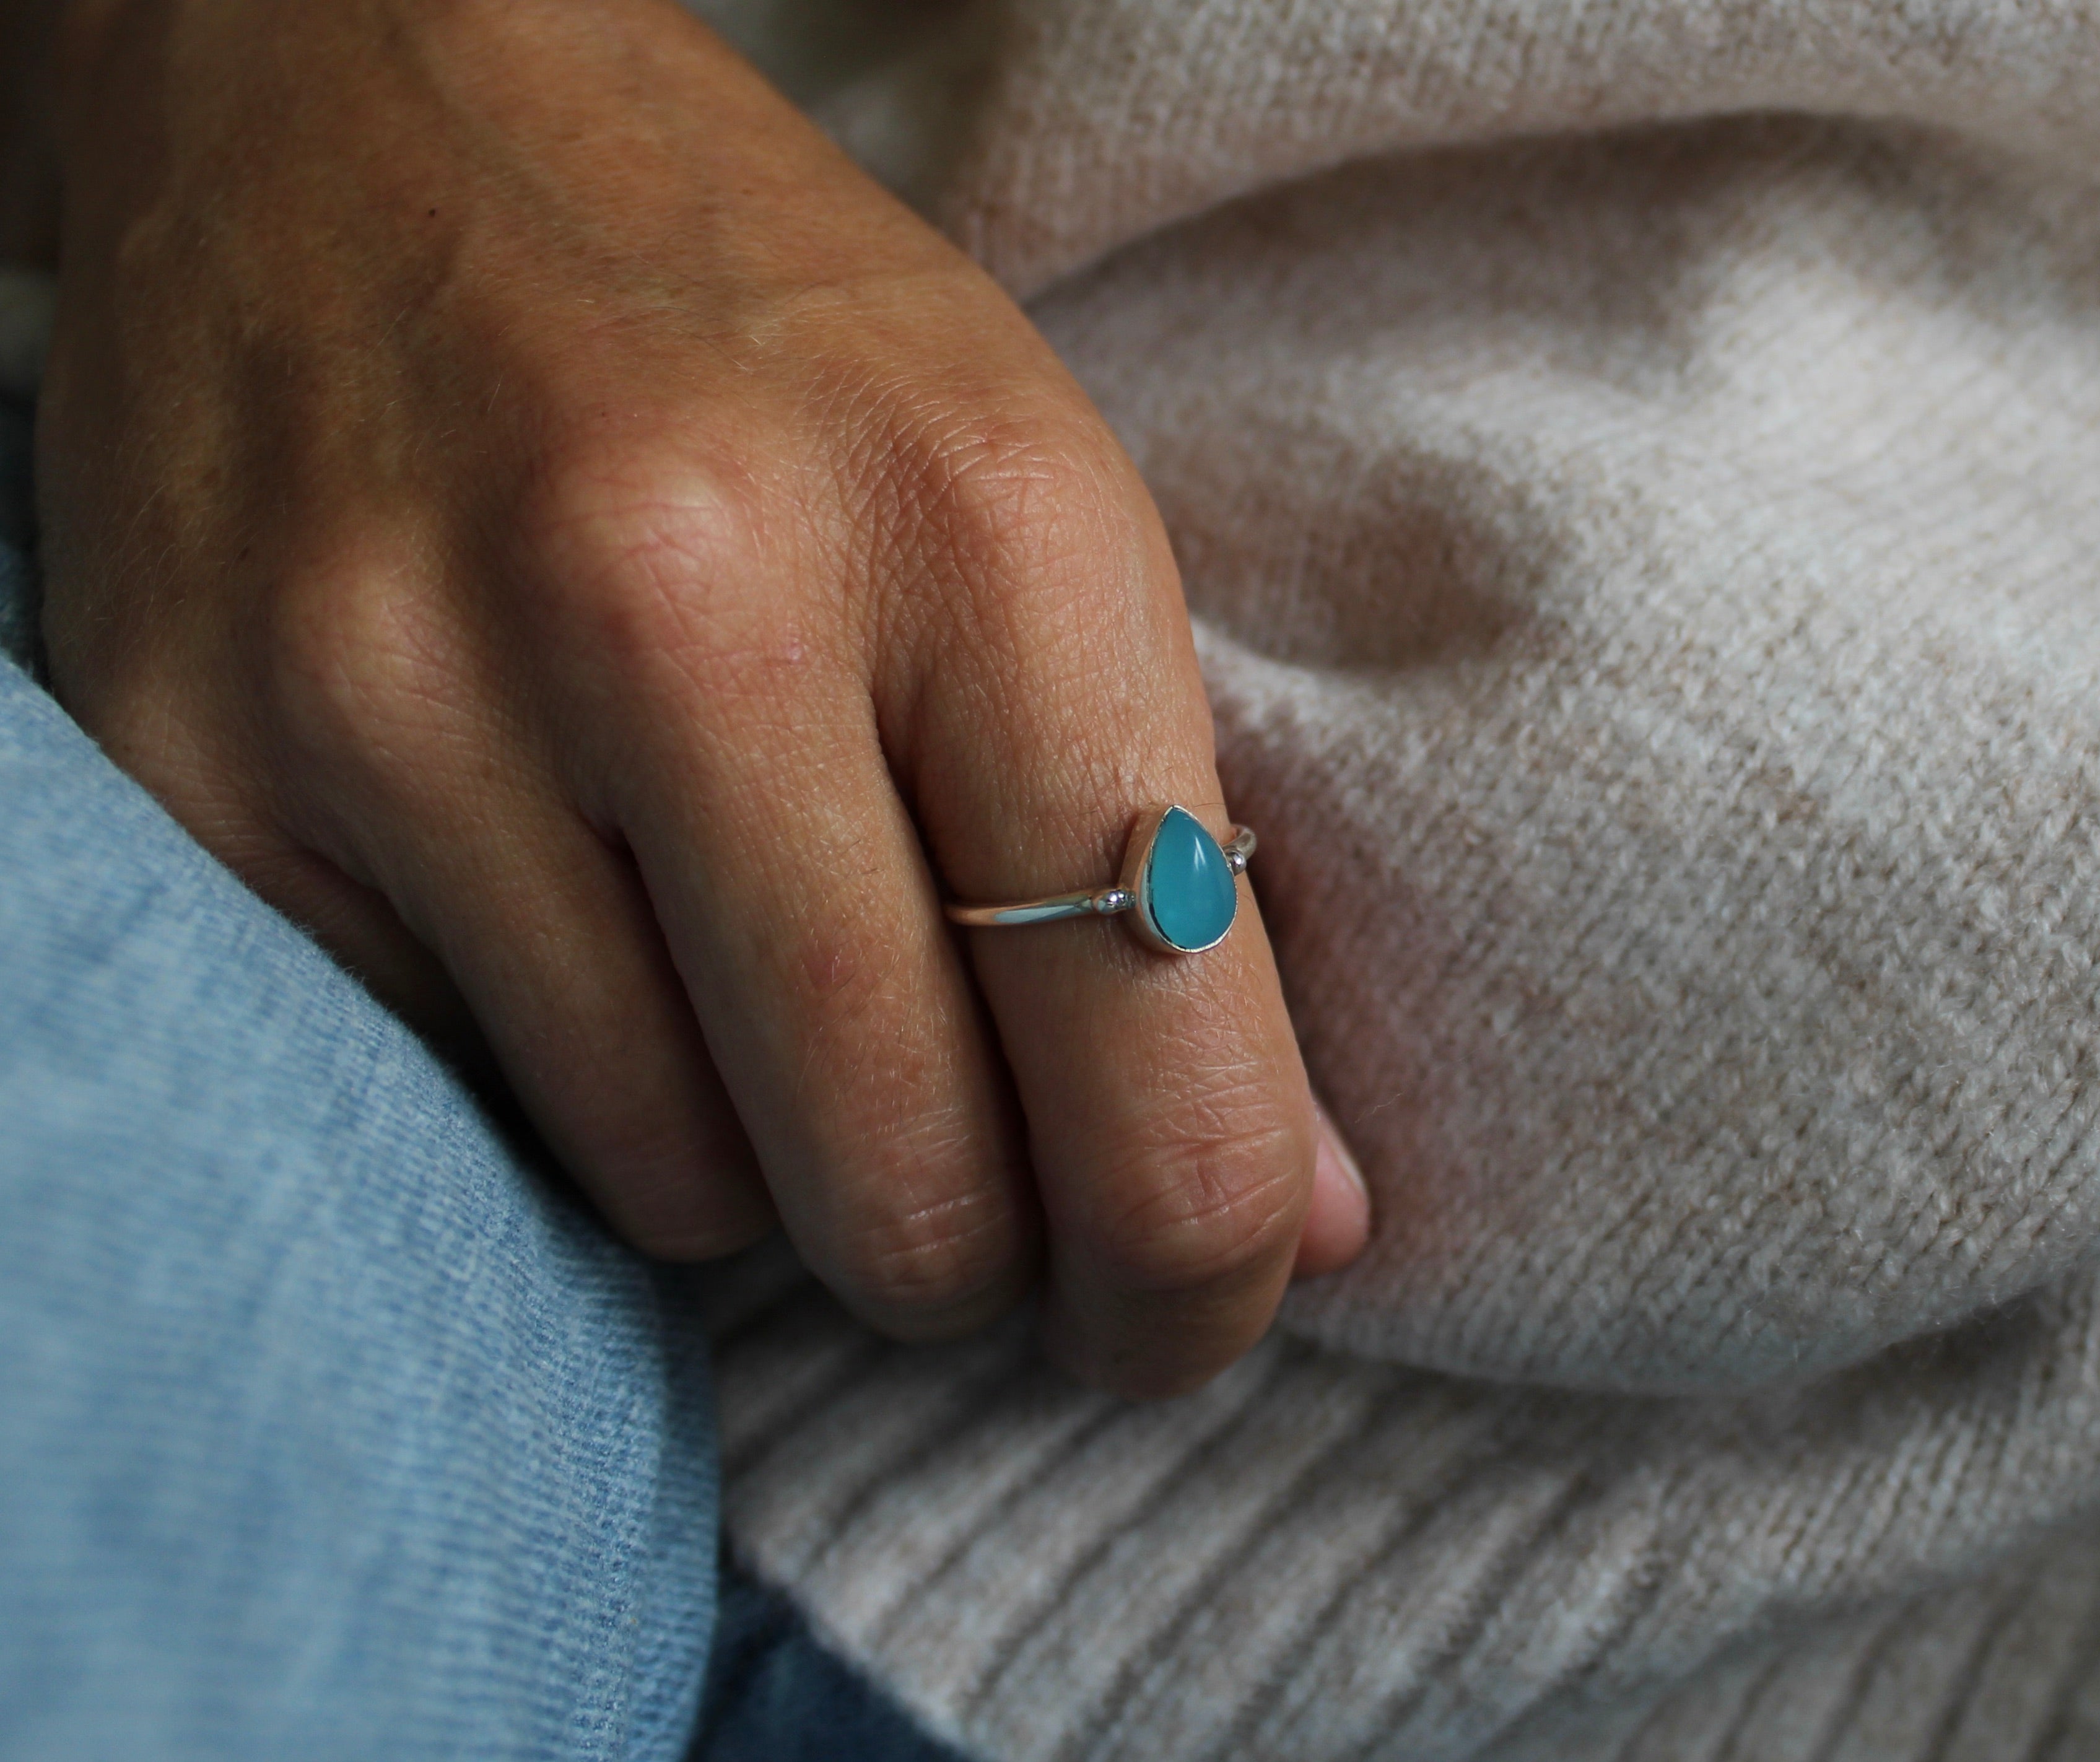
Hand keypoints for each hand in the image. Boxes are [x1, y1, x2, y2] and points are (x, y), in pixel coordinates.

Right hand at [34, 0, 1366, 1393]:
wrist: (356, 89)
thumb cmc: (757, 327)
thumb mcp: (1035, 515)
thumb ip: (1174, 870)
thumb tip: (1299, 1223)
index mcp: (975, 525)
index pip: (1153, 1058)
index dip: (1198, 1264)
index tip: (1184, 1304)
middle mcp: (679, 602)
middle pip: (909, 1192)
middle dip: (975, 1250)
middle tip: (978, 1182)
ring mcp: (404, 689)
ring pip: (684, 1194)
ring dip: (759, 1153)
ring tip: (743, 961)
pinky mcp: (202, 768)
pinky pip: (474, 1113)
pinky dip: (572, 1075)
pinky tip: (567, 900)